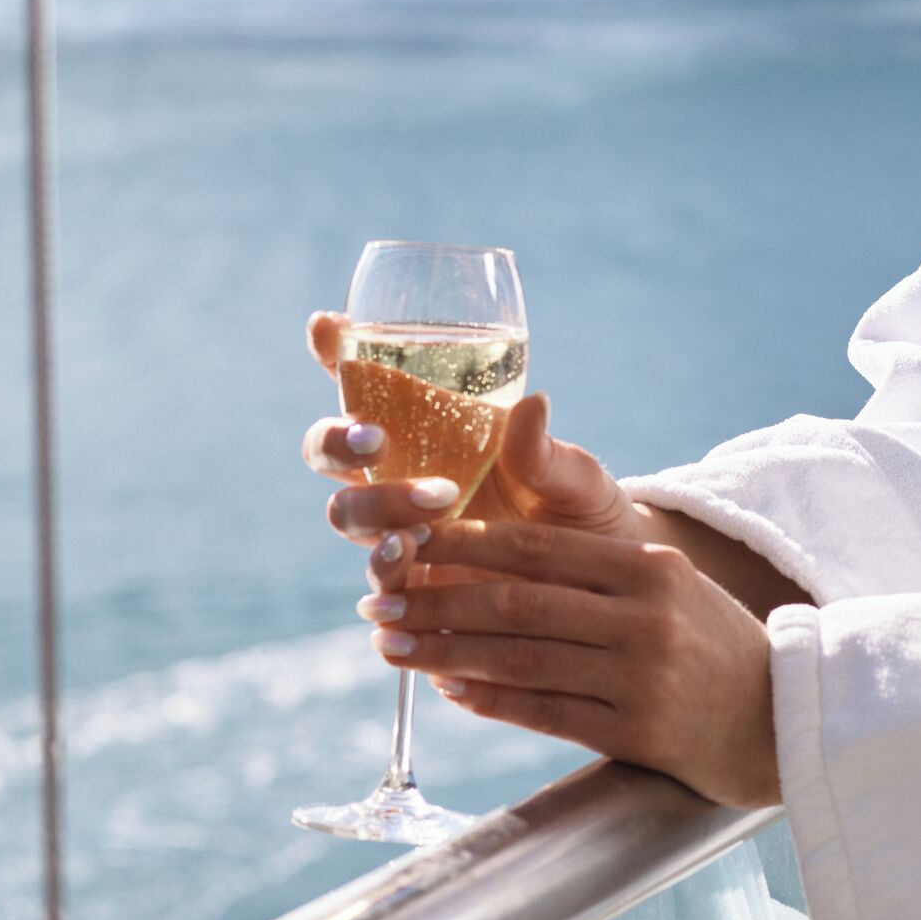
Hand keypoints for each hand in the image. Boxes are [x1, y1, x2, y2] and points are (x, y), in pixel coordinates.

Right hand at [300, 312, 639, 557]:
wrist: (594, 591)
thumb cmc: (577, 509)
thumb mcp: (572, 476)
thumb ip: (543, 451)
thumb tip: (535, 403)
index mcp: (432, 429)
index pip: (370, 384)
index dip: (337, 353)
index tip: (326, 328)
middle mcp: (400, 475)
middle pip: (331, 450)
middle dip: (337, 440)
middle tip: (376, 439)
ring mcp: (399, 530)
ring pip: (347, 512)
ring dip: (372, 509)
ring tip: (418, 522)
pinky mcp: (410, 588)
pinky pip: (377, 582)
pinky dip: (384, 575)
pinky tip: (407, 565)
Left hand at [360, 513, 781, 808]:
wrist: (785, 718)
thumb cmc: (710, 644)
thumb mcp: (669, 584)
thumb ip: (594, 569)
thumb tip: (490, 562)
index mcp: (648, 565)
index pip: (535, 546)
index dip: (461, 547)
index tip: (408, 549)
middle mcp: (645, 615)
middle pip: (516, 601)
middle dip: (436, 601)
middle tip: (379, 603)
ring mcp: (642, 676)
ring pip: (520, 657)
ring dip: (446, 652)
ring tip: (395, 647)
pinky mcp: (639, 732)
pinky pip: (545, 712)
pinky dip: (490, 700)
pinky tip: (450, 691)